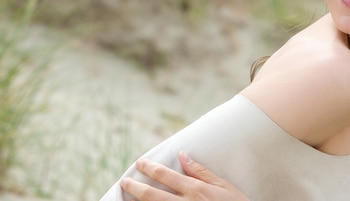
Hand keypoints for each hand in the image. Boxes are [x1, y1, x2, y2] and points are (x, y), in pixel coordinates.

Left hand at [121, 152, 250, 200]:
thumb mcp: (223, 186)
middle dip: (135, 187)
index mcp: (195, 189)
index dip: (150, 168)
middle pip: (152, 195)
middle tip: (124, 181)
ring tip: (126, 198)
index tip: (140, 163)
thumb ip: (201, 171)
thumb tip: (183, 155)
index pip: (166, 176)